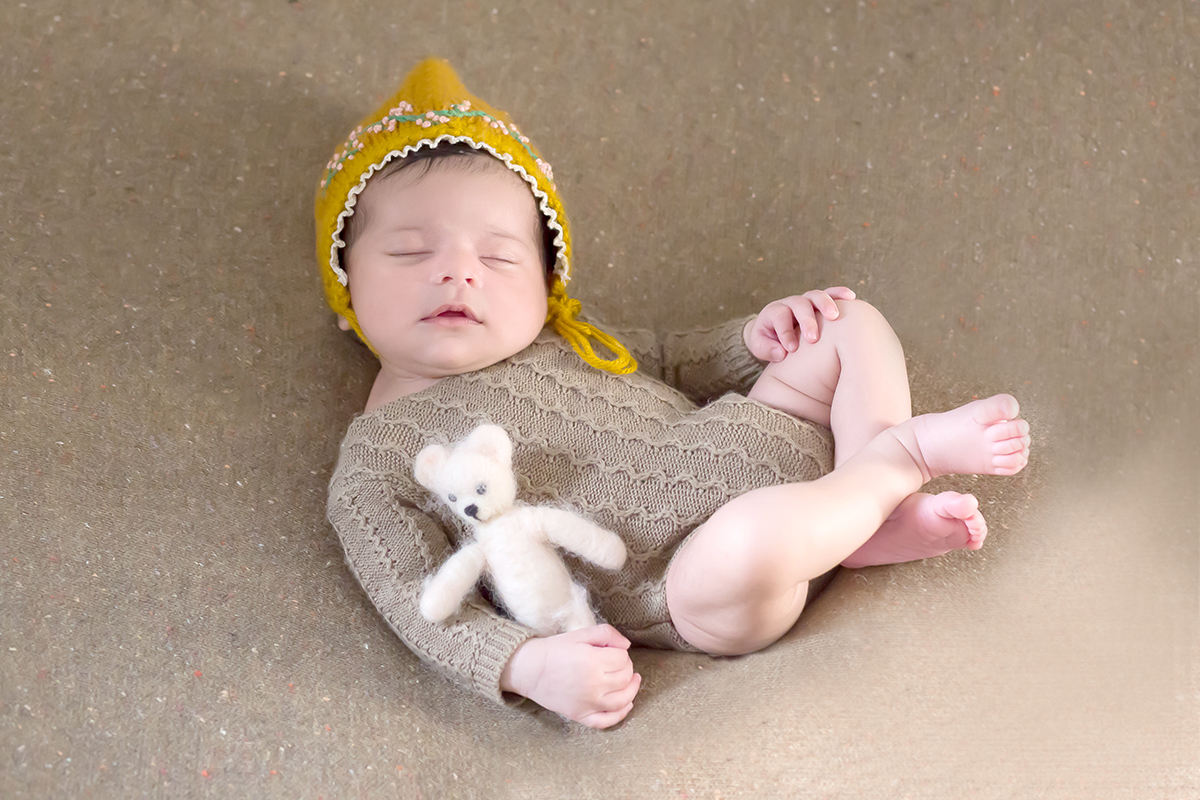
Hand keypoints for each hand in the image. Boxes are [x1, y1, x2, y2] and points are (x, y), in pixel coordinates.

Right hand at [500, 625, 641, 728]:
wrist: (530, 669)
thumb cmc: (554, 650)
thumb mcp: (580, 634)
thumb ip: (606, 634)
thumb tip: (626, 646)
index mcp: (593, 661)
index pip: (622, 658)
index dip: (621, 653)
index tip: (614, 651)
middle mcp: (594, 685)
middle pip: (625, 678)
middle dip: (627, 668)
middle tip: (619, 663)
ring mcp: (588, 703)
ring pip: (623, 700)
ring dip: (632, 690)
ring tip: (633, 681)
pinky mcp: (581, 716)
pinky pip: (607, 721)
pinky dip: (621, 714)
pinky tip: (627, 704)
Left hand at [744, 287, 856, 361]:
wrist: (771, 330)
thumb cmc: (767, 341)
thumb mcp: (759, 347)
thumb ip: (767, 350)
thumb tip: (781, 353)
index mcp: (774, 312)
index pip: (780, 316)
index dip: (786, 331)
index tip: (791, 349)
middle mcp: (790, 303)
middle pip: (799, 304)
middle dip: (807, 320)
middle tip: (813, 338)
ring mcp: (805, 301)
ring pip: (815, 296)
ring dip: (826, 304)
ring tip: (835, 317)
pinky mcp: (818, 303)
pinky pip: (830, 294)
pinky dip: (839, 294)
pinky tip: (851, 297)